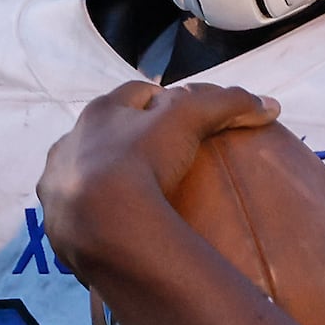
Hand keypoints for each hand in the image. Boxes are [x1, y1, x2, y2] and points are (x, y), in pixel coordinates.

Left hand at [37, 80, 278, 271]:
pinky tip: (112, 230)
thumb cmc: (141, 159)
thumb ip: (226, 104)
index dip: (158, 101)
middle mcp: (69, 144)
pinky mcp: (55, 225)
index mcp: (99, 113)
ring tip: (132, 198)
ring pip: (82, 173)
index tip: (179, 113)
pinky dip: (92, 218)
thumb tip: (270, 105)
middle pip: (103, 133)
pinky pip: (74, 217)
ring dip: (102, 179)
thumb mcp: (189, 120)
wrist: (100, 222)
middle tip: (156, 158)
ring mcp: (57, 186)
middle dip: (124, 139)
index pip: (134, 95)